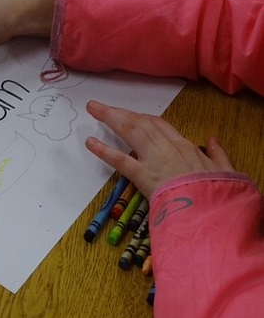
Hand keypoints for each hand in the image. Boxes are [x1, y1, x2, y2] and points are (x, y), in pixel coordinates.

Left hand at [84, 100, 234, 198]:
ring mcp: (154, 160)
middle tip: (101, 107)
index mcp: (185, 146)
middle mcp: (167, 147)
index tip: (132, 115)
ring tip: (94, 109)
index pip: (160, 125)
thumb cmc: (220, 192)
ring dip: (110, 118)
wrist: (214, 210)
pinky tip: (90, 142)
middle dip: (120, 112)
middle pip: (140, 123)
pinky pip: (121, 160)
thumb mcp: (226, 171)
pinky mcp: (144, 176)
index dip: (143, 118)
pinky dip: (104, 150)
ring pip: (130, 131)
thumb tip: (212, 141)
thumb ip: (218, 155)